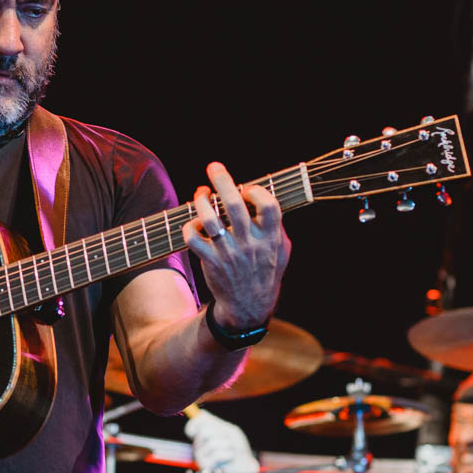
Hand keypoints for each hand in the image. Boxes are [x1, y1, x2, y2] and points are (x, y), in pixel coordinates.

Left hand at [182, 162, 290, 330]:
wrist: (249, 305)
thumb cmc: (266, 270)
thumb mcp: (283, 249)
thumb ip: (276, 225)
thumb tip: (263, 198)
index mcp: (270, 237)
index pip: (268, 206)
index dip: (256, 191)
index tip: (247, 188)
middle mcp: (249, 243)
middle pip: (235, 205)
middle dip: (223, 180)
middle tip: (214, 167)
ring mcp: (228, 252)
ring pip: (209, 219)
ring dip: (201, 200)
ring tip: (201, 193)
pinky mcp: (211, 261)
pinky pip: (193, 238)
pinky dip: (190, 226)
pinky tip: (194, 222)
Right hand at [184, 408, 261, 472]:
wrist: (244, 464)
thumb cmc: (237, 447)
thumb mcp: (229, 431)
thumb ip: (215, 423)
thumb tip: (200, 414)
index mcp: (203, 436)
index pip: (192, 426)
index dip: (195, 423)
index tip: (204, 426)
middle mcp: (199, 446)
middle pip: (204, 431)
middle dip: (221, 432)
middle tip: (227, 438)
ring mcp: (201, 457)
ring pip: (212, 442)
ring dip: (228, 444)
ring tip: (231, 449)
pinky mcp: (206, 467)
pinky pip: (217, 454)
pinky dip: (228, 454)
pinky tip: (230, 457)